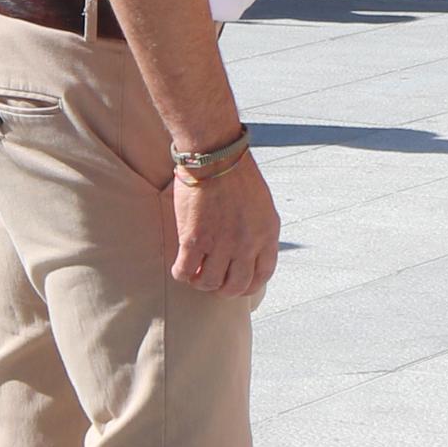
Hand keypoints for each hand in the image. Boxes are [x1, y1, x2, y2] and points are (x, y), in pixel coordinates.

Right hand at [170, 153, 280, 299]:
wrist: (215, 157)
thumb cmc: (237, 174)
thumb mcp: (262, 206)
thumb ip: (259, 231)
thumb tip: (250, 251)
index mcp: (267, 235)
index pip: (263, 276)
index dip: (249, 286)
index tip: (238, 284)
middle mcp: (246, 245)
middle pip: (236, 286)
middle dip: (224, 289)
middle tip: (213, 282)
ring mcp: (220, 245)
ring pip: (209, 283)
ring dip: (201, 282)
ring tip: (195, 273)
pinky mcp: (194, 240)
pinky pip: (185, 272)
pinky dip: (181, 274)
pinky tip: (180, 266)